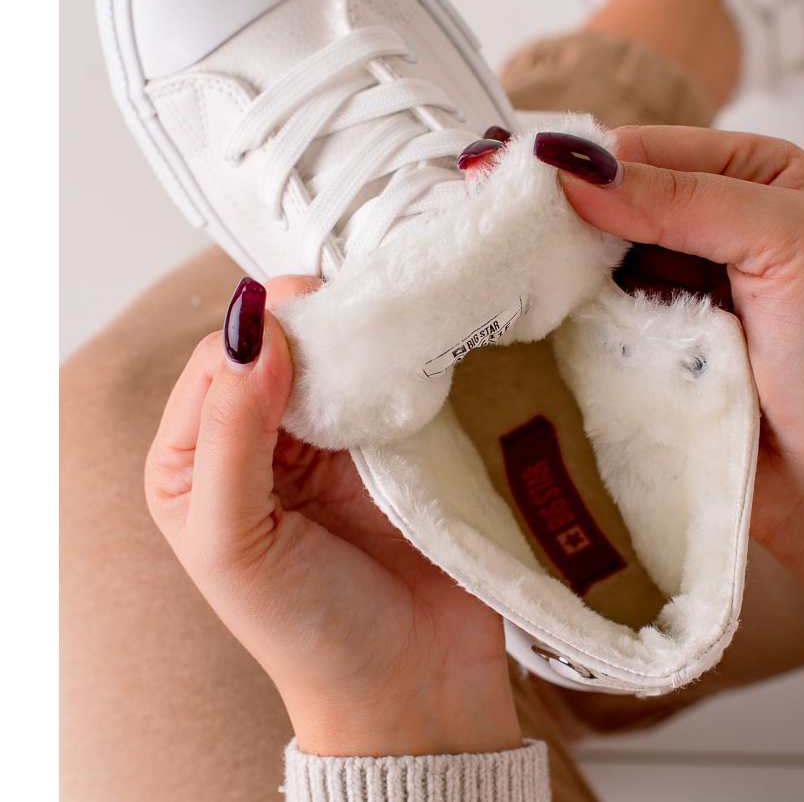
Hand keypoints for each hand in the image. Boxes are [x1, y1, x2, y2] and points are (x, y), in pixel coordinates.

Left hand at [145, 276, 520, 756]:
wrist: (414, 678)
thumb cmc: (309, 631)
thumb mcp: (234, 544)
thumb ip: (229, 437)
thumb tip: (250, 339)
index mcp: (196, 465)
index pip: (213, 366)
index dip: (251, 340)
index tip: (298, 340)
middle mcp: (256, 443)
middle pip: (273, 348)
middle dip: (305, 327)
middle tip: (346, 320)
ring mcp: (324, 441)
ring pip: (328, 355)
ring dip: (351, 340)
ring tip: (377, 339)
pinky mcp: (383, 443)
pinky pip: (380, 381)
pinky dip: (391, 363)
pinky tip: (404, 365)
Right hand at [534, 126, 803, 693]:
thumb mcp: (789, 245)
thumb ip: (686, 199)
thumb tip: (576, 173)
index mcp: (754, 176)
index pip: (645, 150)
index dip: (582, 164)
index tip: (515, 181)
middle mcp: (711, 223)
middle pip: (609, 201)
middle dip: (557, 214)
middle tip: (489, 224)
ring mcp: (676, 287)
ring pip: (591, 258)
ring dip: (553, 267)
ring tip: (496, 269)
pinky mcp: (649, 344)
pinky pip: (591, 315)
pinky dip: (561, 315)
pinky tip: (526, 314)